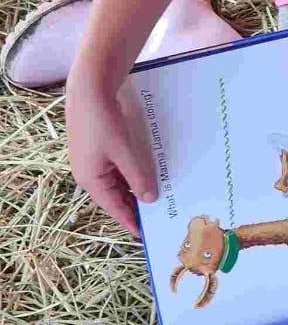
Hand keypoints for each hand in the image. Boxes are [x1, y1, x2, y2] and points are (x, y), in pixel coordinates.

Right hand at [64, 70, 156, 236]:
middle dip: (136, 206)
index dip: (130, 221)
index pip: (114, 209)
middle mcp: (90, 174)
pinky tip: (148, 173)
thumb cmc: (103, 123)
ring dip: (135, 188)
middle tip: (160, 215)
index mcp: (91, 180)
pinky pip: (118, 168)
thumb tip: (149, 199)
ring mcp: (94, 161)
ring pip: (118, 182)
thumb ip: (138, 178)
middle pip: (116, 197)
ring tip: (158, 196)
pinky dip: (132, 173)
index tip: (146, 234)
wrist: (89, 90)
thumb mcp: (124, 153)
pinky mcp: (99, 148)